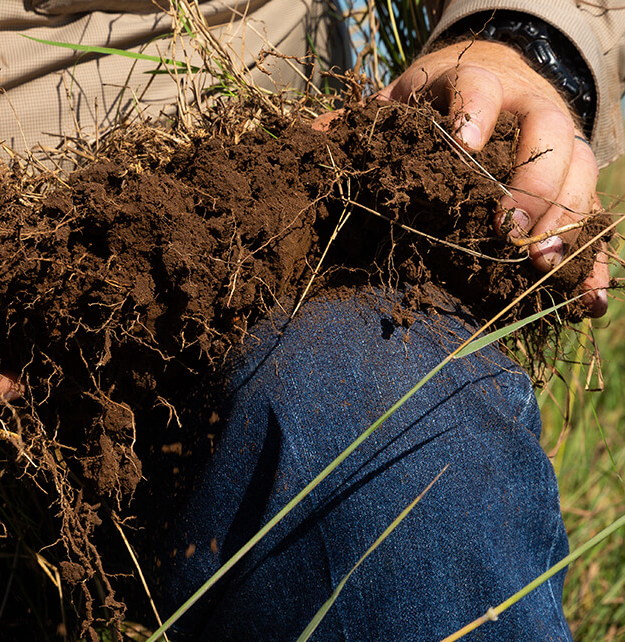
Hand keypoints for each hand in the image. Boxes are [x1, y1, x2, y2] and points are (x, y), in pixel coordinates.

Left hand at [380, 39, 608, 316]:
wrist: (490, 80)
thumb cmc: (433, 104)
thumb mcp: (398, 104)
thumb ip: (360, 124)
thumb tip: (309, 141)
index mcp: (474, 83)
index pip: (479, 87)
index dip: (473, 113)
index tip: (462, 146)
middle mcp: (528, 107)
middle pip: (548, 133)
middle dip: (532, 183)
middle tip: (508, 229)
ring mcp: (560, 143)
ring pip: (580, 171)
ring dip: (568, 220)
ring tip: (543, 263)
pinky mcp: (575, 180)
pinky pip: (593, 215)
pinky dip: (591, 258)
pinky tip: (584, 298)